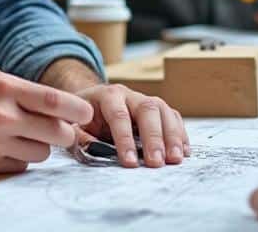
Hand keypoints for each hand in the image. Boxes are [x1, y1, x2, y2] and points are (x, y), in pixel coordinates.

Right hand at [0, 58, 92, 175]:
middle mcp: (2, 114)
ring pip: (42, 153)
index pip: (55, 101)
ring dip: (37, 148)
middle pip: (58, 132)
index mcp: (4, 88)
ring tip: (18, 139)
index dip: (77, 110)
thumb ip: (17, 86)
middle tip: (54, 132)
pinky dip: (17, 161)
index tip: (85, 114)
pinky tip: (0, 151)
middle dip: (62, 134)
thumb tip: (56, 98)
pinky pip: (21, 167)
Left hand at [71, 82, 188, 167]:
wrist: (90, 102)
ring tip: (175, 159)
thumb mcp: (73, 126)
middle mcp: (129, 94)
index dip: (124, 140)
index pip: (119, 116)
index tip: (130, 163)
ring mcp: (145, 100)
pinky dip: (180, 134)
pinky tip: (183, 152)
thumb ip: (80, 137)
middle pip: (147, 110)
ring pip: (164, 111)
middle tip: (157, 163)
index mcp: (107, 95)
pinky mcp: (157, 110)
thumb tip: (95, 150)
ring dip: (172, 136)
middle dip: (153, 137)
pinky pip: (172, 117)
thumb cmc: (82, 118)